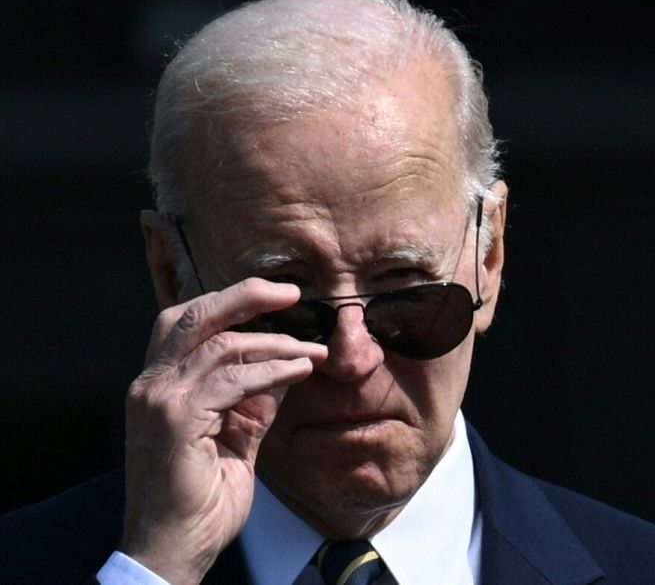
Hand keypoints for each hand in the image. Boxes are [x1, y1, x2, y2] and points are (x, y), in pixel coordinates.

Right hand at [120, 278, 328, 584]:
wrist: (173, 551)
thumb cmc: (202, 501)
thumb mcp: (237, 438)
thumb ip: (255, 400)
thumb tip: (286, 365)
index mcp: (158, 385)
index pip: (188, 322)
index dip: (230, 302)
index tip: (276, 298)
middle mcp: (150, 385)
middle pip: (194, 314)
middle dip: (245, 295)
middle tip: (291, 293)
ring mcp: (158, 400)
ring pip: (220, 344)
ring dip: (275, 343)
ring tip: (313, 350)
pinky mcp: (175, 419)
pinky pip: (231, 379)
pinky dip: (271, 370)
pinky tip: (299, 371)